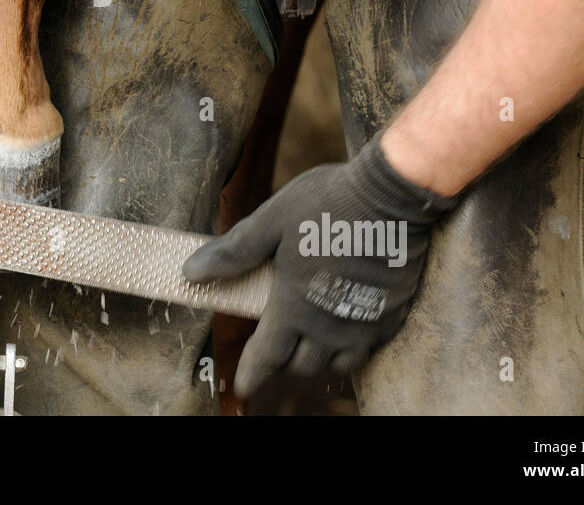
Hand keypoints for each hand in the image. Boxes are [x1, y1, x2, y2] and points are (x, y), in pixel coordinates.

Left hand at [183, 136, 457, 395]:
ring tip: (310, 335)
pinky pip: (368, 348)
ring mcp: (364, 323)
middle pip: (302, 364)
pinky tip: (345, 322)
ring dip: (320, 355)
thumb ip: (234, 251)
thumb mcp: (272, 220)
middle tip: (277, 340)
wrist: (392, 194)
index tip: (244, 389)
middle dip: (285, 358)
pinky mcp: (391, 315)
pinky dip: (352, 344)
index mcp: (295, 305)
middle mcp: (330, 325)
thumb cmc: (327, 202)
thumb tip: (191, 272)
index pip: (268, 357)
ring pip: (337, 363)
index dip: (253, 374)